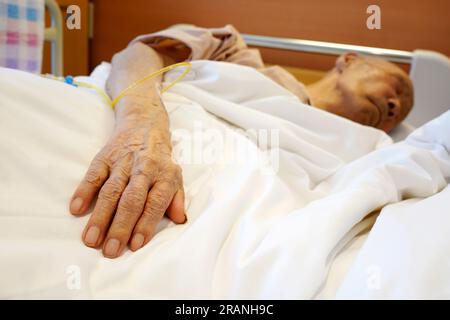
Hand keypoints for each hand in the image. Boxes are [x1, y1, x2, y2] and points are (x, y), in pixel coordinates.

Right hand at [69, 116, 185, 257]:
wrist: (145, 124)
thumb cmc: (161, 159)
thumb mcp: (175, 176)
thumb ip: (177, 199)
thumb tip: (180, 220)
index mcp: (164, 175)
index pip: (155, 203)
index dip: (145, 224)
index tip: (135, 245)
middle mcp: (144, 169)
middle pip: (131, 200)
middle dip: (120, 227)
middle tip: (111, 250)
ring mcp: (123, 162)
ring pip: (110, 191)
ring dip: (100, 216)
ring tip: (91, 239)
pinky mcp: (105, 157)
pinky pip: (93, 175)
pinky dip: (83, 191)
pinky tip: (76, 209)